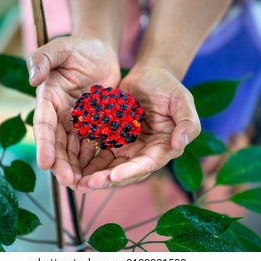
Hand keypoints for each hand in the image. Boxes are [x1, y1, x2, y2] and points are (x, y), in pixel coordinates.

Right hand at [26, 36, 120, 187]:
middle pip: (59, 144)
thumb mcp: (60, 47)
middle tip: (70, 183)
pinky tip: (99, 173)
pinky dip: (93, 159)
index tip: (45, 164)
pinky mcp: (93, 125)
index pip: (44, 125)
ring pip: (74, 150)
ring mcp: (76, 122)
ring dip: (77, 168)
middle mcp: (59, 115)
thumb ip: (43, 58)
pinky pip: (91, 145)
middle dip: (62, 164)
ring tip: (85, 185)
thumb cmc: (78, 48)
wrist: (99, 52)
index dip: (44, 145)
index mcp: (49, 100)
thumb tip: (33, 78)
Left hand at [76, 63, 200, 190]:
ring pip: (110, 168)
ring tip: (76, 181)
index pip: (147, 164)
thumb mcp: (182, 100)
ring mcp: (129, 148)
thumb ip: (187, 122)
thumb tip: (179, 144)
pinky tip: (73, 165)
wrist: (148, 76)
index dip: (131, 171)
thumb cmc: (168, 86)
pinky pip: (100, 155)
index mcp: (164, 147)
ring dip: (94, 176)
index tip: (113, 176)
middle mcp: (145, 152)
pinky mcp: (114, 141)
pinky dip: (88, 162)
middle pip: (126, 172)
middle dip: (107, 180)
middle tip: (87, 184)